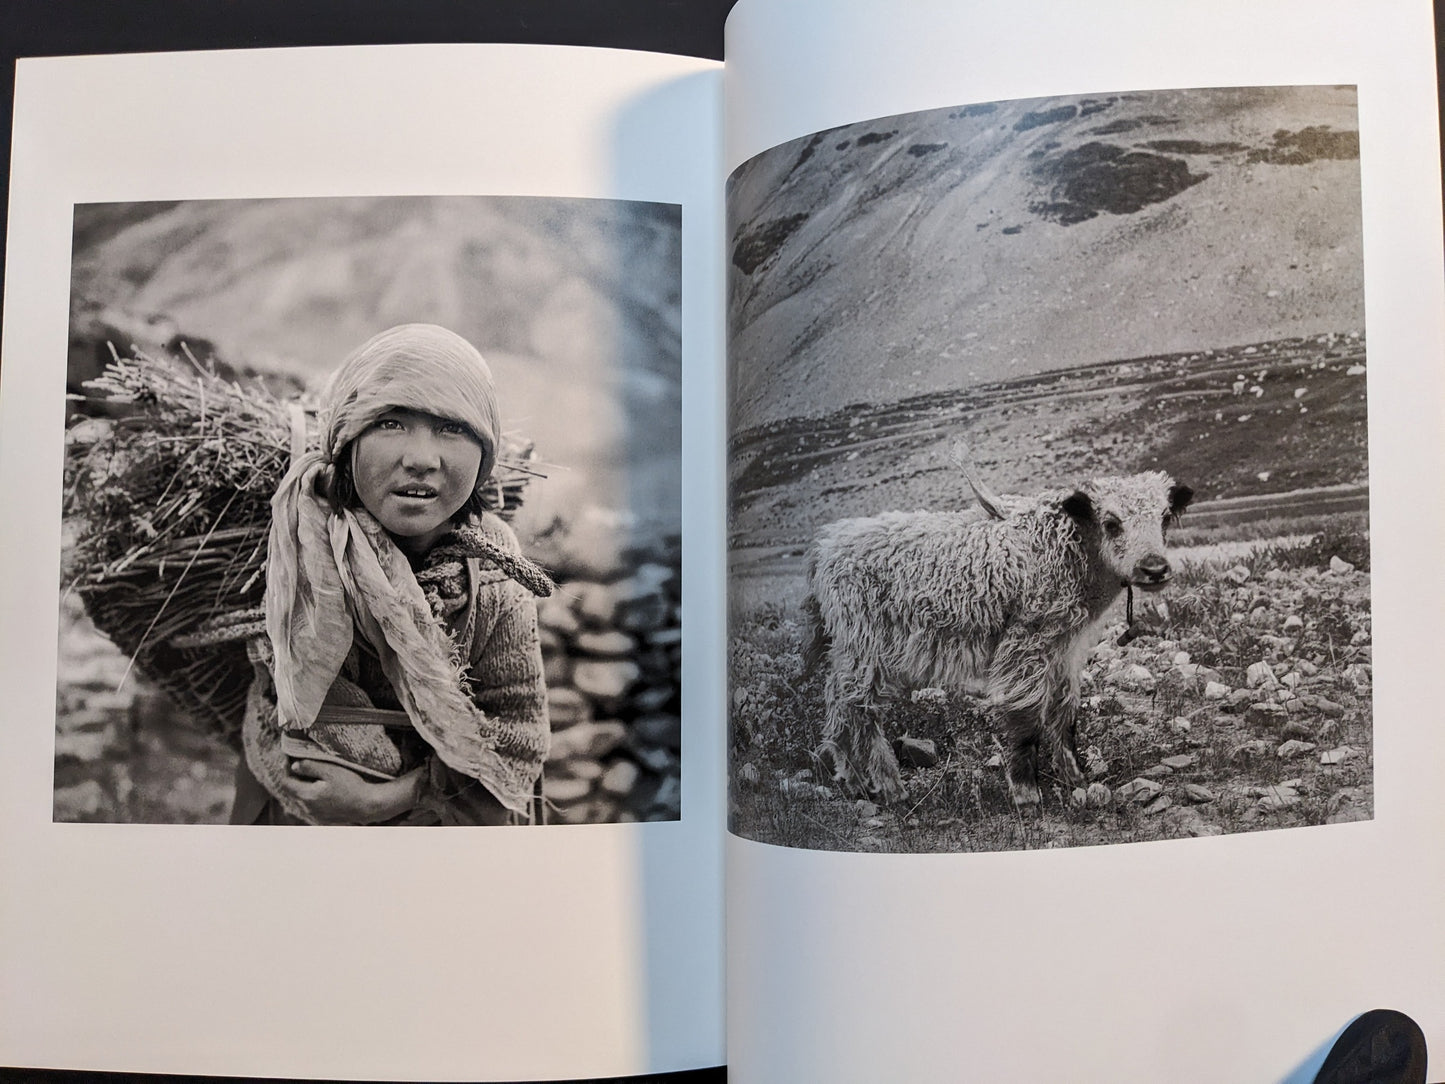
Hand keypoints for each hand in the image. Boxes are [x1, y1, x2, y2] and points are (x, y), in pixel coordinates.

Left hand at [278, 759, 424, 824]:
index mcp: (307, 795)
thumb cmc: (351, 786)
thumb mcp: (331, 771)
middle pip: (293, 792)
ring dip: (305, 788)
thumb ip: (310, 767)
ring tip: (315, 777)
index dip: (286, 770)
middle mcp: (308, 808)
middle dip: (296, 779)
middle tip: (303, 765)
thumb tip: (294, 766)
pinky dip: (313, 797)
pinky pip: (312, 806)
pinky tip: (324, 790)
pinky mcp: (324, 818)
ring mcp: (315, 815)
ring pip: (302, 799)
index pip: (286, 783)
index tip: (292, 760)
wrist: (368, 805)